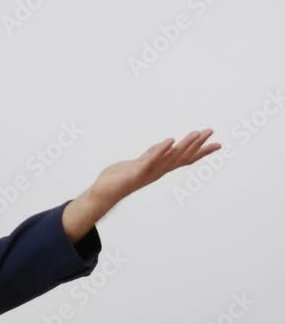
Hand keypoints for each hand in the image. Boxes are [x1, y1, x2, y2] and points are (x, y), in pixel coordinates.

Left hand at [88, 129, 221, 205]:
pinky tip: (169, 140)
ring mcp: (149, 172)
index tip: (219, 144)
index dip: (201, 152)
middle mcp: (158, 171)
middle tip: (211, 131)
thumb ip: (151, 155)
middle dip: (197, 144)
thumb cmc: (119, 178)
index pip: (185, 159)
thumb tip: (163, 146)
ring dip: (184, 145)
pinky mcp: (137, 172)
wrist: (104, 192)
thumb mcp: (138, 163)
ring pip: (171, 157)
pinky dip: (161, 150)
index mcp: (160, 168)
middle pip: (182, 156)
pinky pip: (151, 159)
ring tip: (196, 132)